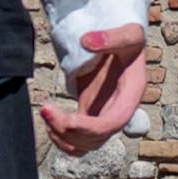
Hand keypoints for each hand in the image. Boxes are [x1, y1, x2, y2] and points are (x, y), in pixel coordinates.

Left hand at [44, 25, 146, 151]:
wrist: (121, 44)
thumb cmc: (128, 40)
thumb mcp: (129, 33)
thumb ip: (111, 37)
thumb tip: (86, 42)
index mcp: (131, 95)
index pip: (114, 123)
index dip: (90, 127)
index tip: (67, 119)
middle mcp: (119, 111)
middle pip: (97, 138)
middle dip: (69, 131)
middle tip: (46, 109)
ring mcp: (104, 116)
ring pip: (85, 145)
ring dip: (63, 138)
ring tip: (46, 114)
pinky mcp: (90, 116)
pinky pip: (77, 140)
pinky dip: (62, 138)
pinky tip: (50, 120)